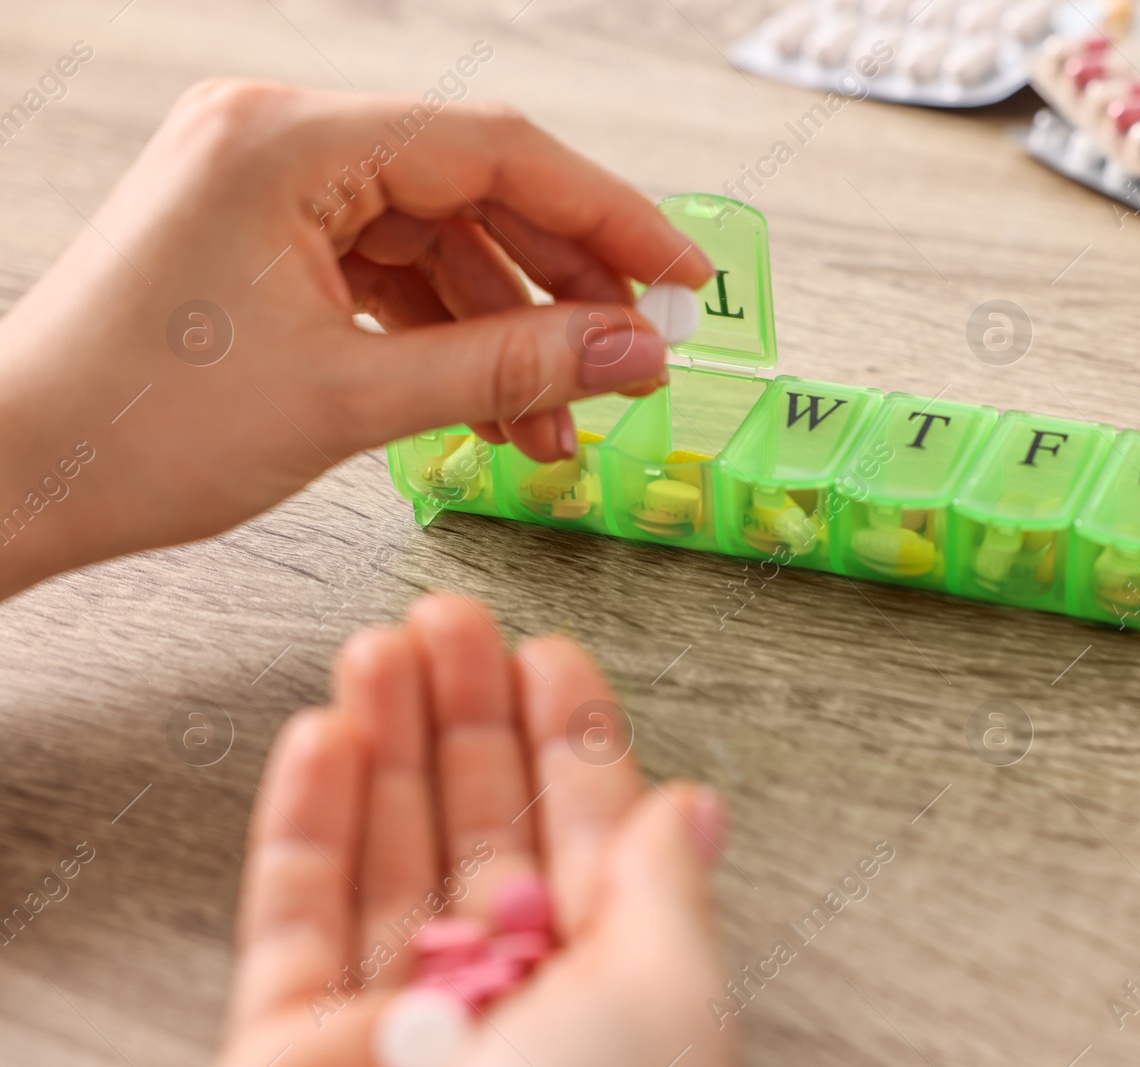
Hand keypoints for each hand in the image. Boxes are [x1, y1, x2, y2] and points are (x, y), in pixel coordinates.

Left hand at [0, 78, 711, 597]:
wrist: (17, 478)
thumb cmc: (138, 431)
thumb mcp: (352, 399)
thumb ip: (511, 367)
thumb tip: (633, 353)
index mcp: (288, 142)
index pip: (496, 151)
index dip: (608, 216)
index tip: (682, 274)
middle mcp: (279, 141)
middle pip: (475, 192)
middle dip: (562, 288)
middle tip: (631, 361)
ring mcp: (271, 189)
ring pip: (440, 241)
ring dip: (509, 331)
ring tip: (560, 422)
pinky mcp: (266, 240)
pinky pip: (391, 273)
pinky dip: (448, 337)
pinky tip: (495, 407)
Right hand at [215, 593, 734, 1066]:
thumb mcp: (667, 997)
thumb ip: (668, 888)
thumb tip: (697, 800)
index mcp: (603, 982)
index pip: (585, 832)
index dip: (570, 737)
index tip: (553, 652)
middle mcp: (501, 996)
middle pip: (478, 826)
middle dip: (467, 716)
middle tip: (455, 617)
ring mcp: (393, 1019)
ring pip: (386, 851)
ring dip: (384, 740)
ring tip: (386, 643)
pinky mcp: (292, 1045)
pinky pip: (296, 916)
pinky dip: (305, 820)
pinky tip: (327, 734)